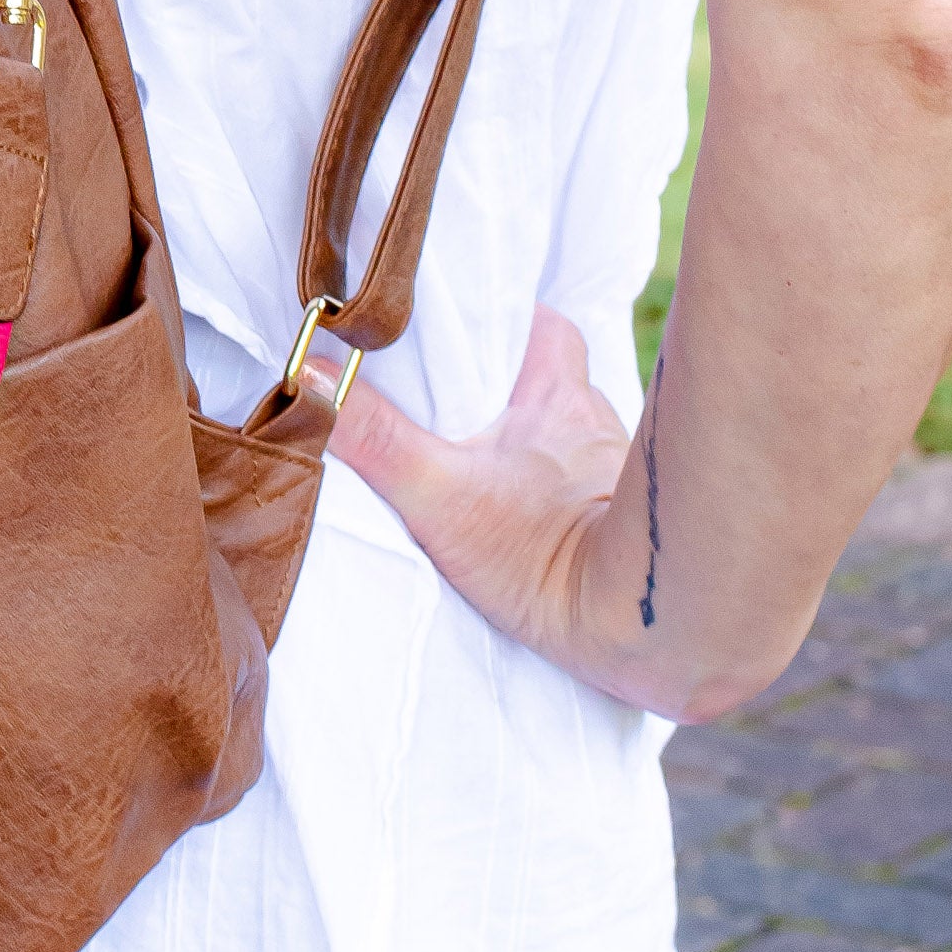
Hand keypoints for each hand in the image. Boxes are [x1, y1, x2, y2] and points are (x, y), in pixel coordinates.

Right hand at [313, 307, 635, 691]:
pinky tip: (533, 520)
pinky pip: (589, 488)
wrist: (642, 632)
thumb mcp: (439, 495)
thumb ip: (372, 435)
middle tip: (463, 404)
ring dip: (537, 443)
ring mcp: (616, 476)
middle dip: (511, 387)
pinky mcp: (625, 527)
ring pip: (572, 436)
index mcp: (558, 395)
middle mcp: (595, 425)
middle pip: (553, 380)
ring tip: (491, 466)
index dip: (509, 319)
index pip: (544, 326)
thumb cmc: (547, 555)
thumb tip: (309, 372)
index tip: (468, 327)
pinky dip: (562, 494)